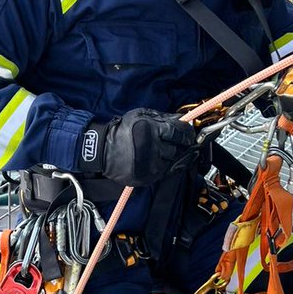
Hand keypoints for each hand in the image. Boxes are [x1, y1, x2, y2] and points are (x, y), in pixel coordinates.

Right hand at [78, 108, 196, 185]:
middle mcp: (152, 149)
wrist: (103, 151)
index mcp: (151, 131)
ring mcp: (150, 165)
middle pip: (180, 149)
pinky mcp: (147, 178)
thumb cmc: (121, 131)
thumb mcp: (140, 115)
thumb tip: (181, 120)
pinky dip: (169, 166)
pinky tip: (165, 160)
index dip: (187, 132)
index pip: (179, 133)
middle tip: (185, 142)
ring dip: (177, 156)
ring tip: (173, 150)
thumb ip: (162, 117)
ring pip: (175, 162)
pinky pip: (166, 173)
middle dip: (185, 145)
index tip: (189, 132)